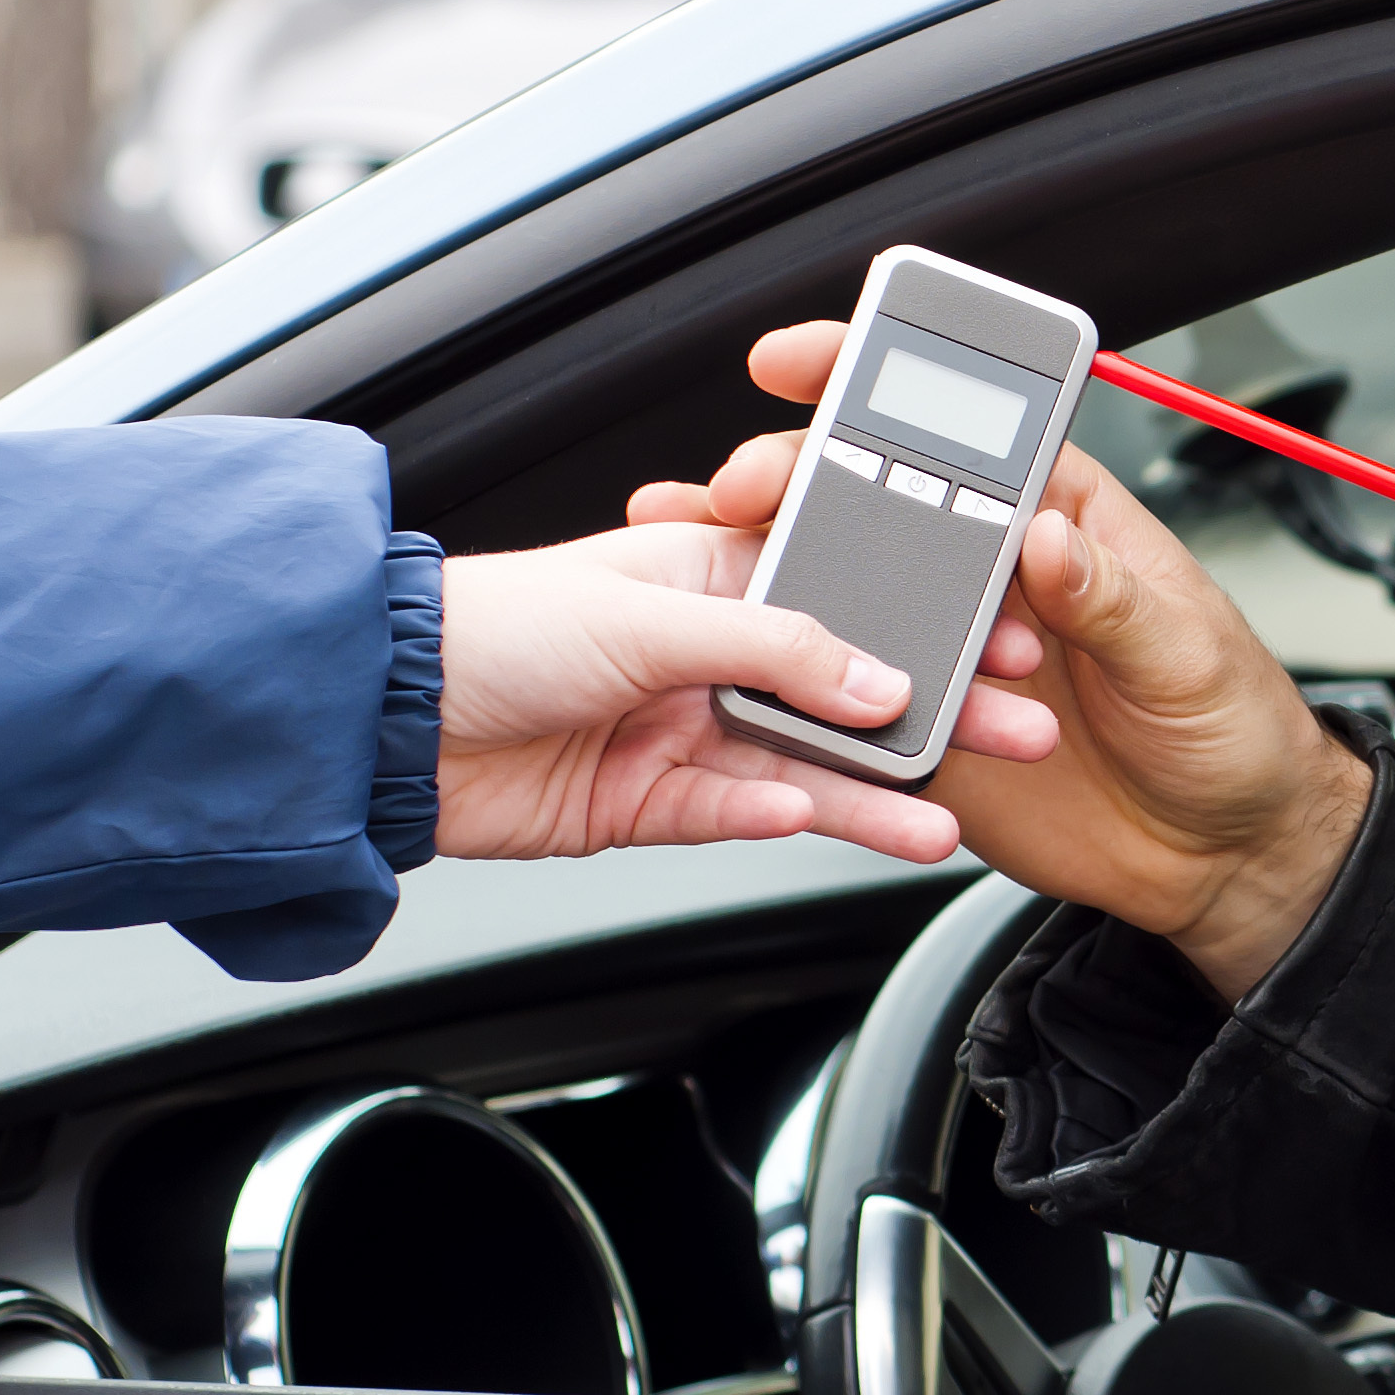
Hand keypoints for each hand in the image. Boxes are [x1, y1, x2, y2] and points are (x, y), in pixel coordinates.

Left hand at [433, 520, 1060, 864]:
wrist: (380, 724)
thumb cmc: (485, 628)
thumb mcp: (647, 614)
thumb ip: (772, 648)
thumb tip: (871, 676)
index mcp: (710, 571)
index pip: (846, 589)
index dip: (923, 614)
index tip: (998, 633)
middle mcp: (704, 650)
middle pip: (844, 685)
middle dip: (932, 709)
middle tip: (1014, 728)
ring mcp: (682, 729)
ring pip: (809, 763)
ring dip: (880, 790)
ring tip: (949, 815)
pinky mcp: (652, 803)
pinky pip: (746, 814)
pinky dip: (797, 821)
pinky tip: (845, 824)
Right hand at [627, 323, 1367, 996]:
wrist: (1223, 853)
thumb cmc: (1233, 729)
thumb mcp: (1186, 653)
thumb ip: (1112, 597)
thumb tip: (1048, 538)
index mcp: (1068, 523)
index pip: (969, 437)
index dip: (886, 385)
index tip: (809, 360)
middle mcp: (1001, 576)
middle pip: (881, 501)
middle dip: (798, 476)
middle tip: (741, 484)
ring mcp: (959, 649)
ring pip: (849, 592)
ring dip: (772, 570)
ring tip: (703, 554)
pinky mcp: (935, 726)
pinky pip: (852, 696)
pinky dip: (789, 678)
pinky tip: (732, 660)